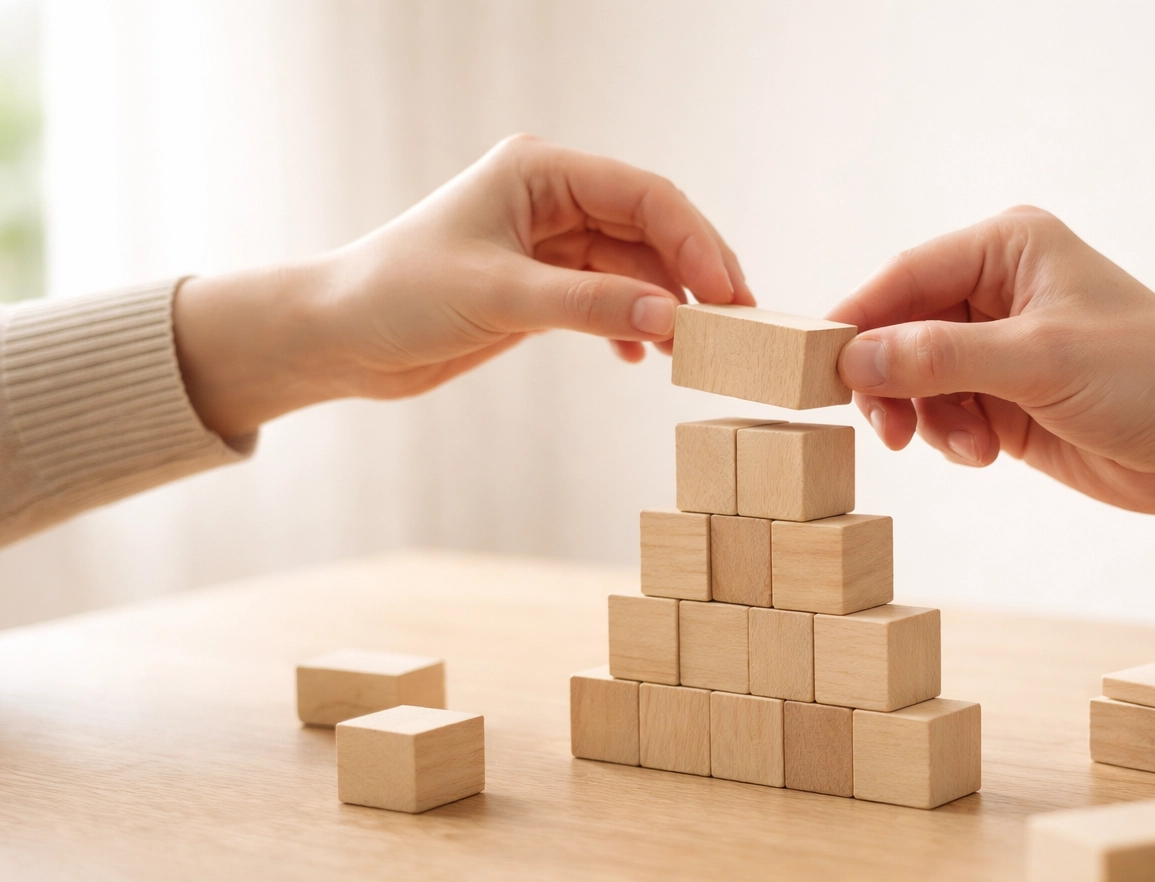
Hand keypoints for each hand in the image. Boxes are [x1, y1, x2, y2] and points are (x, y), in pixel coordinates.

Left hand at [173, 135, 752, 437]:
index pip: (643, 196)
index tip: (728, 295)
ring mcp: (549, 242)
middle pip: (650, 228)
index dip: (694, 242)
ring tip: (693, 351)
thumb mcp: (500, 298)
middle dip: (693, 274)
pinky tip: (640, 359)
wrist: (338, 338)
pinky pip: (610, 297)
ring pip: (635, 267)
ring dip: (665, 306)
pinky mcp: (542, 285)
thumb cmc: (397, 295)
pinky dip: (631, 326)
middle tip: (736, 325)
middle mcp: (551, 198)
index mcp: (539, 171)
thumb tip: (671, 318)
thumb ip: (589, 305)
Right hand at [826, 207, 1154, 517]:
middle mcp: (996, 290)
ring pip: (915, 379)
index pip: (904, 277)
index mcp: (1007, 248)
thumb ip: (942, 358)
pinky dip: (950, 437)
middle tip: (890, 430)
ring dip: (928, 418)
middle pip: (900, 330)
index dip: (857, 322)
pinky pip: (943, 414)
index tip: (816, 369)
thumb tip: (855, 359)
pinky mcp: (1006, 398)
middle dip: (892, 382)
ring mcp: (999, 347)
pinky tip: (986, 453)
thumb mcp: (1041, 362)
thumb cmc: (1154, 378)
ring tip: (971, 446)